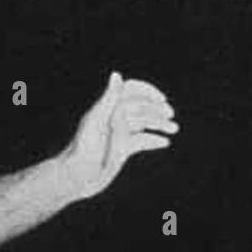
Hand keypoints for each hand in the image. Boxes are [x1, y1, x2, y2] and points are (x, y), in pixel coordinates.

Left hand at [62, 72, 178, 199]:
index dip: (147, 91)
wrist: (77, 177)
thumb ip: (109, 98)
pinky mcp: (122, 149)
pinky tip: (165, 142)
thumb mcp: (98, 121)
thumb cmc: (84, 148)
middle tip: (170, 116)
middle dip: (156, 110)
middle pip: (141, 107)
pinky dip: (154, 141)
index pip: (131, 90)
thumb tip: (117, 74)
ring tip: (174, 129)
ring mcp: (119, 134)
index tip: (161, 100)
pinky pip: (141, 141)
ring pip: (144, 124)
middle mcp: (115, 118)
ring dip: (159, 124)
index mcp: (109, 108)